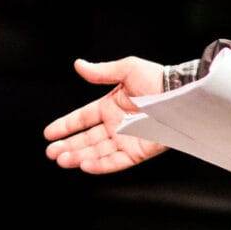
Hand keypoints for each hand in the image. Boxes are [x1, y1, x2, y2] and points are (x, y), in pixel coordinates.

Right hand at [44, 57, 168, 173]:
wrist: (181, 94)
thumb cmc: (158, 79)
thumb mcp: (126, 70)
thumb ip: (101, 72)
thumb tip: (78, 65)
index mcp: (111, 106)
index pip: (83, 119)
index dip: (65, 126)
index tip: (49, 133)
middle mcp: (116, 125)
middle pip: (86, 139)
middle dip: (67, 146)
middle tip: (51, 152)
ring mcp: (126, 139)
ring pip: (97, 152)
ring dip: (78, 156)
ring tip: (62, 159)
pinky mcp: (138, 151)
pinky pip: (116, 162)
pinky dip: (100, 165)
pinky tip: (84, 165)